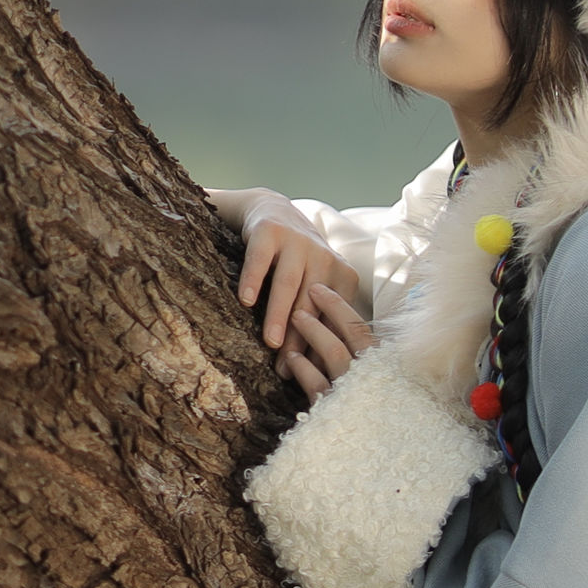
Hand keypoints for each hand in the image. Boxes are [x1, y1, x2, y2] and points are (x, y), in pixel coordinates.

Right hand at [226, 201, 373, 398]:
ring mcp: (298, 241)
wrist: (272, 210)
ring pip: (289, 284)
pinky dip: (253, 279)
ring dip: (279, 314)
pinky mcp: (270, 231)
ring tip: (269, 341)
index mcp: (342, 275)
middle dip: (299, 339)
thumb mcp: (313, 284)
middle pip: (311, 305)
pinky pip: (261, 259)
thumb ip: (316, 318)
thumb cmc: (292, 262)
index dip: (321, 348)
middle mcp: (325, 257)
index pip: (333, 318)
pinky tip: (245, 300)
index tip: (310, 377)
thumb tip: (311, 371)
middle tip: (286, 369)